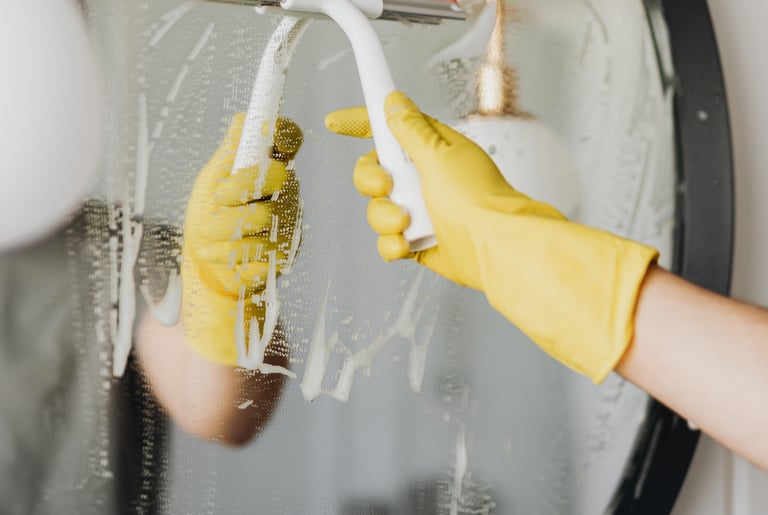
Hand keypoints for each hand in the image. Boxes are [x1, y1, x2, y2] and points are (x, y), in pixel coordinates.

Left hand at [182, 114, 301, 365]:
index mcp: (269, 167)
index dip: (281, 132)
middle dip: (237, 189)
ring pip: (263, 216)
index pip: (288, 139)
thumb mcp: (210, 182)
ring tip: (206, 238)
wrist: (205, 272)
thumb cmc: (207, 221)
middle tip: (216, 201)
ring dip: (224, 229)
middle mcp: (286, 193)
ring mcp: (289, 225)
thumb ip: (230, 155)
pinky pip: (259, 250)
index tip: (267, 135)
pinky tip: (220, 257)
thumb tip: (243, 118)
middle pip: (275, 176)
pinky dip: (229, 255)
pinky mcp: (285, 256)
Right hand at [326, 92, 657, 382]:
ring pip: (377, 209)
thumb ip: (410, 129)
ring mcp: (421, 210)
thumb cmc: (477, 200)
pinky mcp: (419, 241)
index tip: (337, 122)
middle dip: (371, 181)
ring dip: (385, 217)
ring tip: (407, 223)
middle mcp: (424, 178)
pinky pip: (388, 241)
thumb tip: (394, 102)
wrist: (495, 248)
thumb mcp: (438, 154)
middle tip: (386, 186)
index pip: (388, 129)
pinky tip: (408, 243)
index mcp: (430, 149)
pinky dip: (393, 244)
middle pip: (373, 171)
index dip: (360, 123)